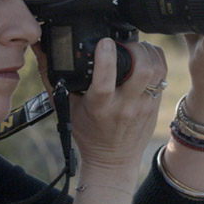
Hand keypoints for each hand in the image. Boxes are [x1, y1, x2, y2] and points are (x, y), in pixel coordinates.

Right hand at [32, 38, 167, 172]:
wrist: (113, 161)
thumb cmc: (88, 133)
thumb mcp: (66, 108)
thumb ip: (53, 78)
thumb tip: (40, 49)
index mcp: (99, 106)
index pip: (105, 80)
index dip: (106, 58)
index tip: (104, 42)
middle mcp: (124, 105)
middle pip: (142, 70)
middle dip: (135, 48)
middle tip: (124, 44)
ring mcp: (143, 105)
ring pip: (156, 70)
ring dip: (148, 51)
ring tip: (136, 48)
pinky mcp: (155, 104)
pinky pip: (163, 75)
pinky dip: (156, 60)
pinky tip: (146, 56)